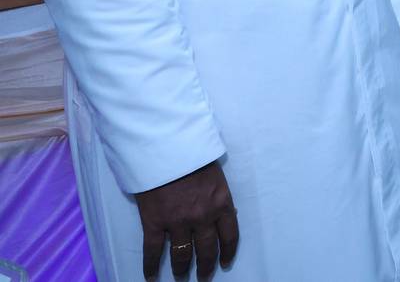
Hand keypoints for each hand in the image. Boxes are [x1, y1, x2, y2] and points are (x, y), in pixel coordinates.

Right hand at [134, 160, 237, 279]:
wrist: (167, 149)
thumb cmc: (193, 157)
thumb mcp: (216, 176)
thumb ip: (218, 197)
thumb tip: (223, 213)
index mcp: (222, 203)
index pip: (230, 235)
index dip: (228, 253)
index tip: (225, 264)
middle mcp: (203, 217)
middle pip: (207, 250)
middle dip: (206, 266)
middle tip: (203, 277)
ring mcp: (179, 222)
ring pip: (182, 254)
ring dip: (182, 269)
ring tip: (181, 278)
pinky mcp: (155, 223)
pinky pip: (154, 251)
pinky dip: (151, 266)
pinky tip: (151, 277)